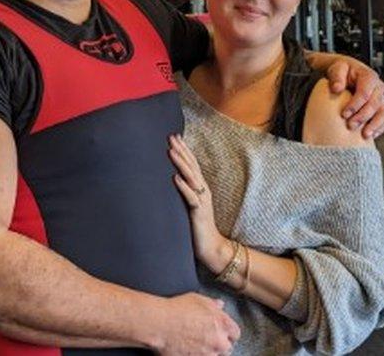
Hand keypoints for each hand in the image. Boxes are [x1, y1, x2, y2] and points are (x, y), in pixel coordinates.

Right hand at [153, 292, 239, 354]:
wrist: (160, 324)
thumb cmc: (176, 309)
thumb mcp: (197, 299)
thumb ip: (212, 304)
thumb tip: (219, 305)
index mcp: (222, 323)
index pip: (235, 333)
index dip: (227, 332)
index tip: (221, 332)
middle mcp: (218, 341)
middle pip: (226, 348)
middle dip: (219, 344)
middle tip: (206, 338)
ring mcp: (208, 354)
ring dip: (208, 351)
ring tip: (195, 344)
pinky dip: (196, 354)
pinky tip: (188, 349)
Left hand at [169, 135, 227, 271]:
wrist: (212, 247)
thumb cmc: (199, 226)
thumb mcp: (191, 205)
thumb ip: (185, 192)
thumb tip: (173, 179)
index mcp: (200, 188)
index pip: (192, 164)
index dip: (184, 150)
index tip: (175, 136)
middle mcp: (202, 191)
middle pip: (191, 166)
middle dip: (182, 150)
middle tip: (171, 136)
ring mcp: (201, 201)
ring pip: (191, 178)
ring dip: (181, 164)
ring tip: (171, 151)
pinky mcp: (199, 213)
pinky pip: (190, 198)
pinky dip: (183, 187)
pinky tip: (175, 178)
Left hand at [325, 59, 383, 138]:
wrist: (346, 73)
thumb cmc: (343, 70)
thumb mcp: (338, 68)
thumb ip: (336, 76)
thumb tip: (337, 88)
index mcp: (369, 77)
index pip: (364, 93)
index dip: (355, 105)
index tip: (344, 114)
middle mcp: (377, 87)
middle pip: (374, 104)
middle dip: (362, 117)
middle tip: (350, 125)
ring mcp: (380, 98)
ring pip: (382, 113)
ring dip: (374, 125)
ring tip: (364, 134)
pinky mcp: (380, 107)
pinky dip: (379, 128)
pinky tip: (371, 134)